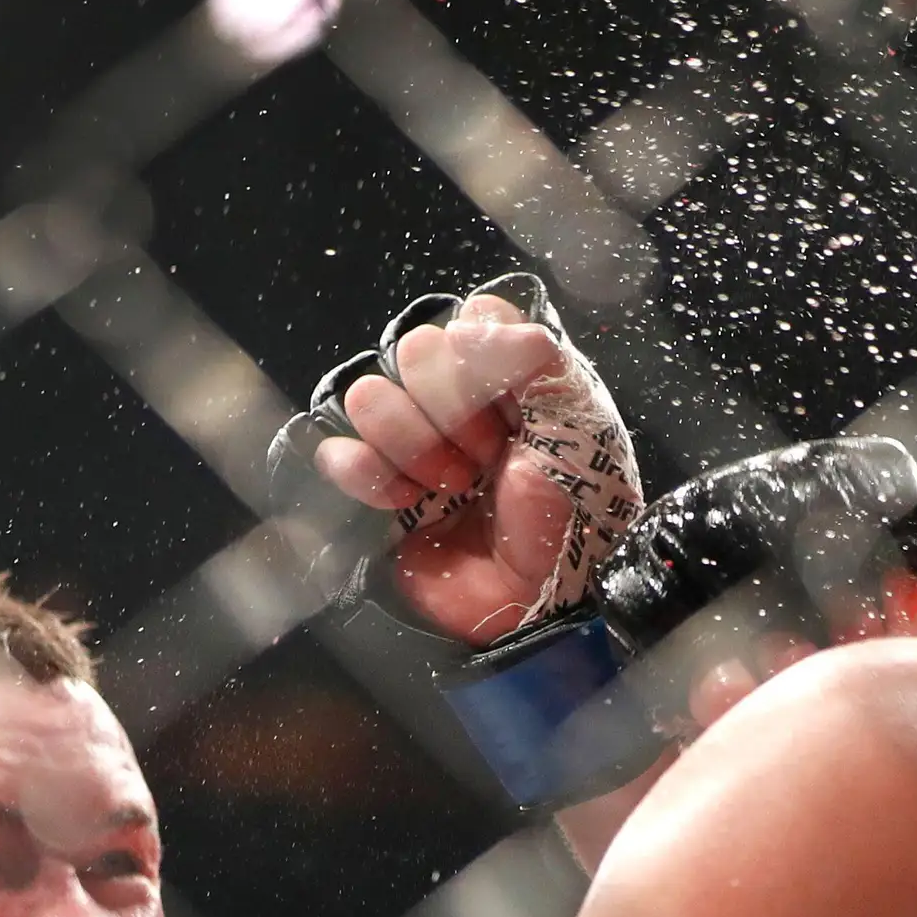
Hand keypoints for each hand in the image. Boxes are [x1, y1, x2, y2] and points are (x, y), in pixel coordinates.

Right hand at [293, 275, 642, 645]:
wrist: (546, 598)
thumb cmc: (574, 512)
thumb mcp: (578, 428)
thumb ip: (538, 360)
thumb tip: (473, 318)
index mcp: (510, 377)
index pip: (467, 322)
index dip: (482, 365)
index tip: (510, 413)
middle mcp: (460, 402)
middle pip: (413, 352)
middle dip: (450, 411)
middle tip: (485, 460)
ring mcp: (417, 445)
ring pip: (369, 396)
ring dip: (412, 444)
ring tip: (452, 487)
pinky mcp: (383, 493)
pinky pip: (338, 455)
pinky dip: (364, 472)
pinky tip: (404, 501)